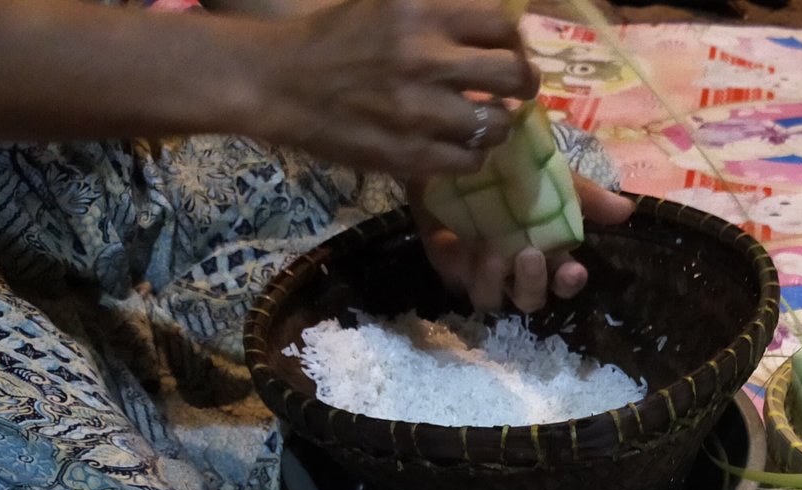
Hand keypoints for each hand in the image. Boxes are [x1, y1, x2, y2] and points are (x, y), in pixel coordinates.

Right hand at [254, 0, 538, 176]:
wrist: (278, 81)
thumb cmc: (335, 38)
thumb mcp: (388, 4)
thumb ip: (441, 12)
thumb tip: (498, 26)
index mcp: (421, 11)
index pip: (503, 25)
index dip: (516, 43)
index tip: (511, 52)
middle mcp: (425, 57)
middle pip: (514, 75)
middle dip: (523, 85)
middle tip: (515, 92)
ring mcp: (418, 111)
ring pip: (497, 126)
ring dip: (497, 126)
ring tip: (483, 122)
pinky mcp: (409, 154)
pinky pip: (469, 162)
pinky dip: (472, 156)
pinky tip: (458, 146)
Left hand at [419, 176, 636, 312]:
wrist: (463, 144)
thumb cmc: (511, 165)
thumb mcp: (552, 175)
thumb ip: (585, 195)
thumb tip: (626, 210)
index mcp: (545, 253)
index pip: (563, 284)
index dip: (569, 285)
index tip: (574, 270)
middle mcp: (513, 268)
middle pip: (528, 300)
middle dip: (531, 284)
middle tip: (529, 254)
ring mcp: (478, 268)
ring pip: (488, 299)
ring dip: (493, 281)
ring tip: (492, 252)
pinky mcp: (445, 259)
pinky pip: (451, 275)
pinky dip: (457, 262)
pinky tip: (458, 242)